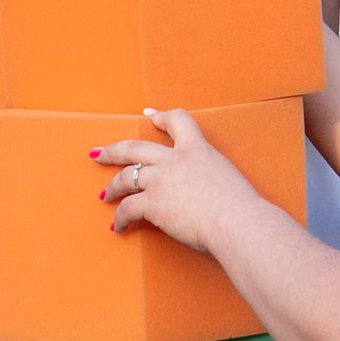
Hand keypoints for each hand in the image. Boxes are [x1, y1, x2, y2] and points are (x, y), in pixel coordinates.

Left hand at [91, 110, 243, 250]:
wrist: (237, 221)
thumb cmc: (240, 207)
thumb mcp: (226, 176)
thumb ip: (207, 176)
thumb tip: (198, 192)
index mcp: (198, 149)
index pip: (178, 121)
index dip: (161, 116)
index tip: (149, 114)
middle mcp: (175, 159)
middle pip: (134, 147)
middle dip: (113, 151)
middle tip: (99, 154)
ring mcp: (161, 179)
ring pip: (125, 177)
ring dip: (113, 187)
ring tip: (106, 195)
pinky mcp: (152, 202)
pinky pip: (127, 208)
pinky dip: (120, 218)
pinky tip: (119, 226)